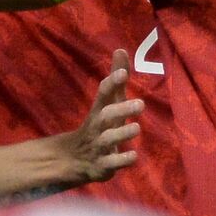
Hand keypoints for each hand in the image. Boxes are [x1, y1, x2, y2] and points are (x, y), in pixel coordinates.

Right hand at [62, 49, 142, 184]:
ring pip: (108, 139)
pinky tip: (134, 156)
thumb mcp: (106, 102)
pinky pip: (111, 163)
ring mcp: (99, 146)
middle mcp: (97, 126)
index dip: (112, 83)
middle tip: (140, 104)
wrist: (75, 159)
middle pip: (106, 115)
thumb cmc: (98, 124)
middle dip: (121, 109)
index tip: (122, 73)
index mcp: (99, 109)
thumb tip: (121, 50)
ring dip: (122, 134)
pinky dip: (121, 160)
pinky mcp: (102, 165)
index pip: (103, 93)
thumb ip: (115, 79)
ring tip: (137, 127)